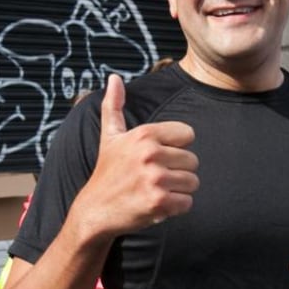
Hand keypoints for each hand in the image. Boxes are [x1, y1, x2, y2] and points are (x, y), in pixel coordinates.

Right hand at [68, 75, 199, 237]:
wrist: (95, 210)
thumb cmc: (107, 172)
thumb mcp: (110, 136)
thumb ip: (114, 106)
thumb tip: (114, 78)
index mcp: (144, 135)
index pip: (188, 134)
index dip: (176, 147)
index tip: (158, 157)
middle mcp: (150, 154)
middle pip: (193, 160)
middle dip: (178, 171)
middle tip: (155, 178)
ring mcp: (155, 179)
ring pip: (193, 182)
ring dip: (178, 190)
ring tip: (156, 190)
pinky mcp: (159, 203)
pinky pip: (188, 202)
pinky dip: (176, 207)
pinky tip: (157, 205)